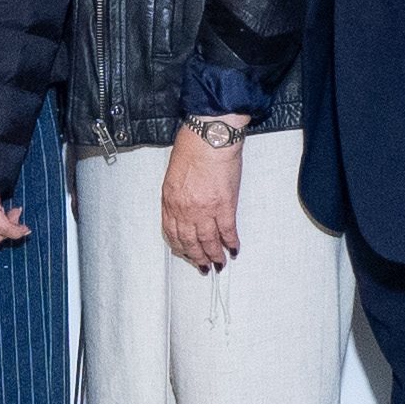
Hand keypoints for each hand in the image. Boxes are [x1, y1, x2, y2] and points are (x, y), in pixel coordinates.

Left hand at [161, 123, 245, 271]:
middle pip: (190, 242)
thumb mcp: (174, 173)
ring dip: (215, 255)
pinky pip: (227, 231)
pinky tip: (234, 248)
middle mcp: (185, 209)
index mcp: (171, 200)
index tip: (185, 253)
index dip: (180, 247)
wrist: (209, 137)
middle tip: (204, 266)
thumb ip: (177, 194)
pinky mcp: (225, 206)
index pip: (172, 232)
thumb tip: (183, 208)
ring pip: (208, 241)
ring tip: (220, 263)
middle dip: (197, 257)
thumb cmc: (193, 147)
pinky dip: (231, 242)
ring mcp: (205, 210)